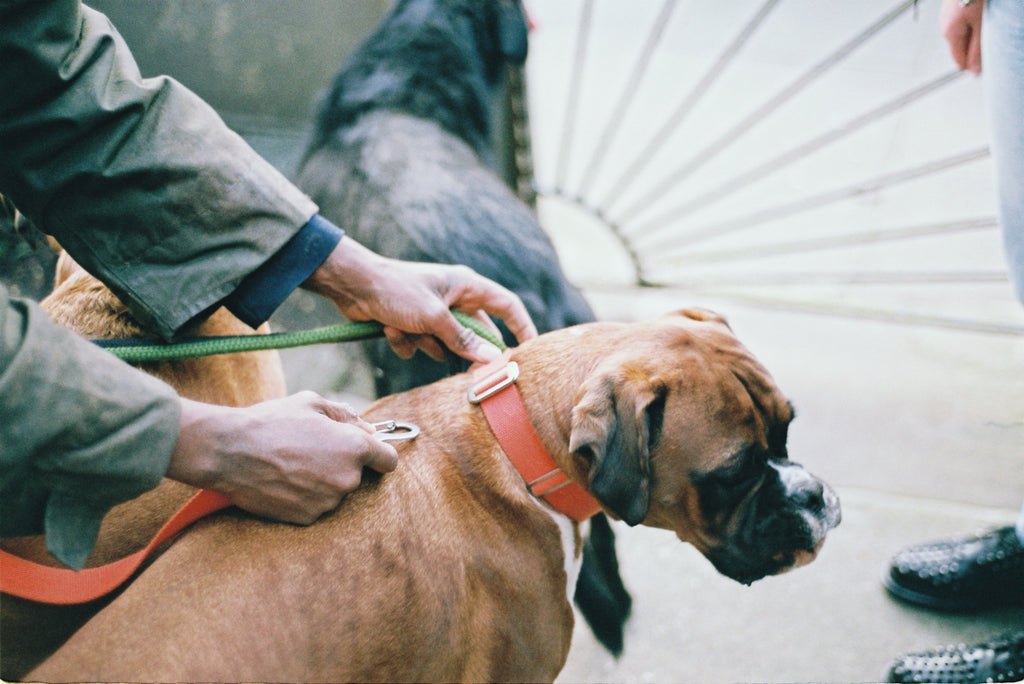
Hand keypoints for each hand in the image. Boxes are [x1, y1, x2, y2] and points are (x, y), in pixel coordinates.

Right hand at [166, 393, 398, 523]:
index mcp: (355, 446)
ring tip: (292, 464)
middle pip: (358, 476)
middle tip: (312, 451)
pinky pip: (315, 507)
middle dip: (342, 465)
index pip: (388, 461)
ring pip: (335, 492)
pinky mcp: (307, 518)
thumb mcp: (312, 403)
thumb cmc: (271, 421)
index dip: (379, 455)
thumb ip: (347, 416)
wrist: (230, 451)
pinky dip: (305, 497)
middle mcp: (347, 478)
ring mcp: (328, 501)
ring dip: (322, 482)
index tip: (368, 454)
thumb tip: (369, 428)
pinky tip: (283, 481)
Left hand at [303, 236, 537, 362]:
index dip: (523, 327)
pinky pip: (421, 346)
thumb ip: (462, 340)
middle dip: (464, 350)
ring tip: (409, 331)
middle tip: (467, 371)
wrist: (352, 285)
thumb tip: (491, 360)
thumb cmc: (395, 290)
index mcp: (466, 286)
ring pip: (445, 344)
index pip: (508, 306)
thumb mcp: (433, 317)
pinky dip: (408, 343)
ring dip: (427, 345)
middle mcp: (454, 299)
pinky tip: (390, 330)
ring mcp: (434, 313)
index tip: (532, 352)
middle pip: (475, 334)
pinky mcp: (414, 324)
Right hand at [940, 0, 983, 73]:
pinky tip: (983, 12)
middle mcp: (945, 26)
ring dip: (978, 32)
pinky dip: (975, 21)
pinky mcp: (953, 7)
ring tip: (988, 20)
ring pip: (964, 34)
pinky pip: (964, 22)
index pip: (960, 61)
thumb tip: (974, 72)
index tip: (989, 61)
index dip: (975, 64)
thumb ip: (978, 49)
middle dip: (977, 46)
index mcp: (950, 33)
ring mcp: (947, 15)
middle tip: (992, 36)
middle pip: (962, 47)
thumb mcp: (982, 24)